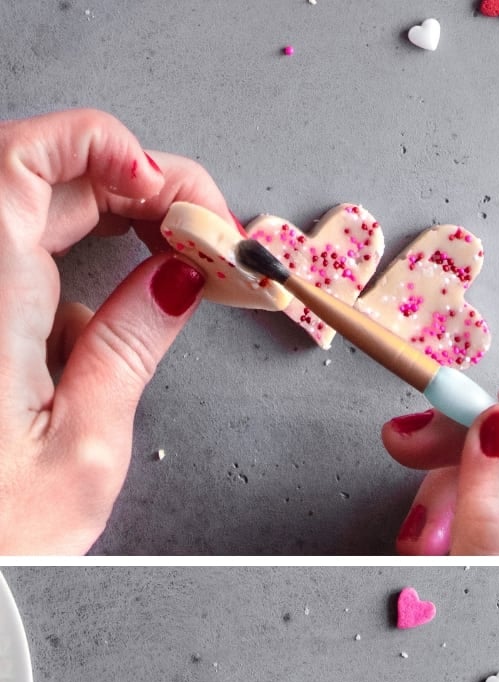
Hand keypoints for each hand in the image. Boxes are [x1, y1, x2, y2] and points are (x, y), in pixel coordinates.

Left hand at [0, 108, 236, 554]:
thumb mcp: (86, 451)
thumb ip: (131, 349)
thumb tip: (177, 278)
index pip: (26, 159)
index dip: (102, 144)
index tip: (170, 190)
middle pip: (38, 181)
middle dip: (131, 189)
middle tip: (205, 232)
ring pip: (32, 224)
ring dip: (109, 232)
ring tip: (182, 270)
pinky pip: (23, 276)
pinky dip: (77, 280)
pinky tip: (119, 322)